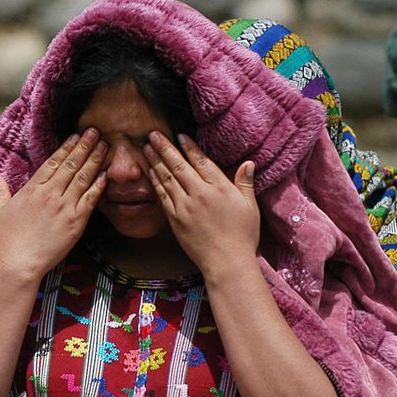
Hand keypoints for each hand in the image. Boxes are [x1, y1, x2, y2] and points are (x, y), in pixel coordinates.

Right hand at [0, 128, 107, 279]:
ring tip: (105, 146)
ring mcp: (65, 206)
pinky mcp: (76, 221)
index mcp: (33, 188)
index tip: (75, 136)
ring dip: (95, 160)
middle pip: (72, 164)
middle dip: (85, 146)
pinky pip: (91, 199)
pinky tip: (106, 174)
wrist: (19, 262)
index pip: (53, 162)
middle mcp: (51, 193)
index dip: (66, 147)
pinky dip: (99, 185)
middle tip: (95, 132)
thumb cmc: (7, 238)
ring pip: (84, 177)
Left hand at [144, 132, 258, 279]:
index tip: (179, 135)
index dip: (189, 147)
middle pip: (179, 166)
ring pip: (167, 178)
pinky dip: (155, 182)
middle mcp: (200, 194)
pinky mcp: (175, 219)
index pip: (201, 161)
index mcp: (220, 188)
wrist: (227, 262)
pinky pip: (162, 196)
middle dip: (165, 148)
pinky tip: (149, 172)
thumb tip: (248, 162)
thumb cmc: (243, 235)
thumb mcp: (250, 206)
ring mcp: (185, 206)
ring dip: (155, 161)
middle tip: (152, 134)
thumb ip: (245, 183)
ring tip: (146, 148)